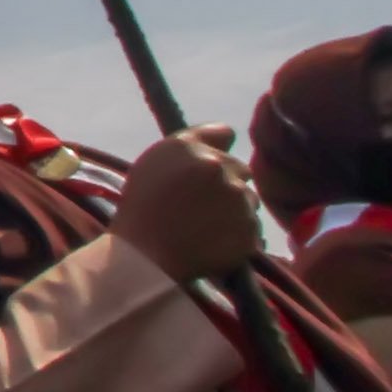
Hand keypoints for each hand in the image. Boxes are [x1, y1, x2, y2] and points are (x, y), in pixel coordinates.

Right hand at [112, 126, 264, 283]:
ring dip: (235, 209)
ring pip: (248, 199)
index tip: (208, 167)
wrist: (145, 257)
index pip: (224, 134)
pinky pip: (251, 228)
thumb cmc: (140, 208)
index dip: (217, 150)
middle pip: (241, 169)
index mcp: (192, 149)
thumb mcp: (154, 163)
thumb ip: (190, 146)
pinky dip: (238, 235)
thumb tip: (228, 138)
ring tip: (207, 227)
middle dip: (228, 182)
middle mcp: (220, 168)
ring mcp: (238, 201)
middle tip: (203, 204)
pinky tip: (214, 242)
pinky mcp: (249, 231)